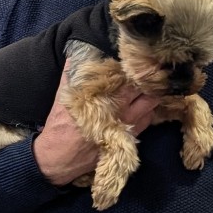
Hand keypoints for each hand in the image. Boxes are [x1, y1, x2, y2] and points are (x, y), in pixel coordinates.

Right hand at [33, 64, 158, 186]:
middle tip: (149, 73)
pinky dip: (149, 111)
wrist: (60, 157)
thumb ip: (71, 74)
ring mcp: (129, 126)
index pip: (131, 77)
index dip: (135, 68)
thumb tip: (74, 55)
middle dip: (148, 81)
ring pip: (151, 105)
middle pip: (146, 90)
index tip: (136, 60)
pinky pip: (148, 121)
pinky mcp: (130, 139)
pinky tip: (144, 106)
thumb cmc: (61, 126)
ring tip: (149, 87)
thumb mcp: (63, 96)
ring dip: (151, 95)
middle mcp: (123, 111)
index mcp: (108, 97)